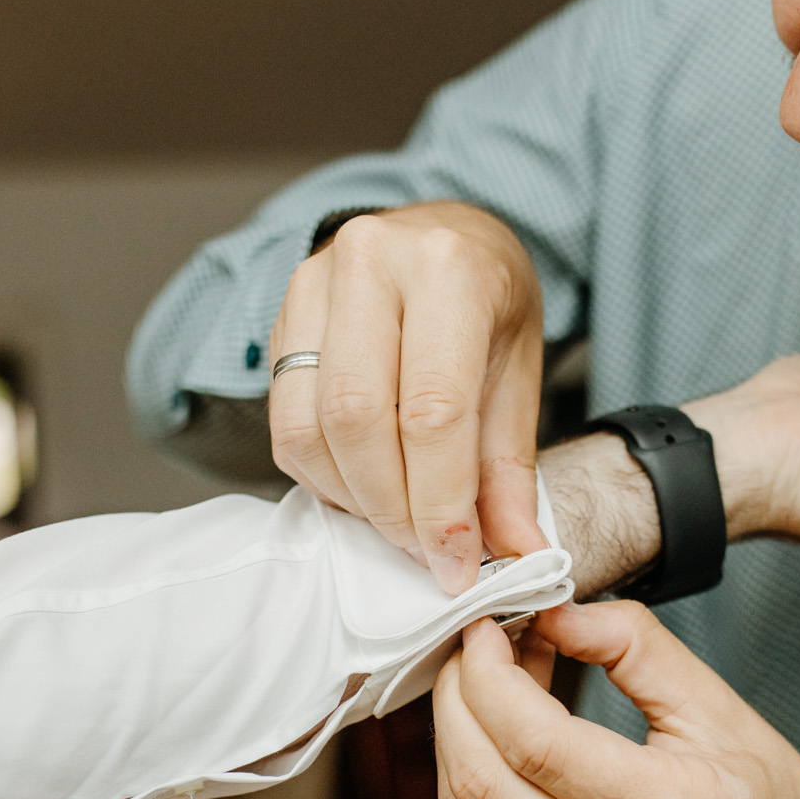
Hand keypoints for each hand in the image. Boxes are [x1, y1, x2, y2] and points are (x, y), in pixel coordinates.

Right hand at [266, 201, 546, 593]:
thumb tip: (518, 555)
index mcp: (448, 268)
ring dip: (352, 498)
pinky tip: (364, 487)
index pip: (432, 409)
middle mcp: (371, 263)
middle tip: (425, 550)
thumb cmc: (488, 303)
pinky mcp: (280, 319)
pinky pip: (285, 424)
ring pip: (308, 427)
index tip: (456, 561)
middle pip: (357, 420)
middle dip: (392, 508)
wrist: (443, 236)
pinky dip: (322, 477)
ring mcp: (313, 285)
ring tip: (398, 521)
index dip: (441, 502)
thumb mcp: (520, 371)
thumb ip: (509, 468)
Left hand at [433, 602, 799, 798]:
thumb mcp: (727, 713)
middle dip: (457, 698)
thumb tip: (556, 610)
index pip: (535, 744)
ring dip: (458, 734)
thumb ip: (638, 650)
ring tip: (489, 677)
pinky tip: (507, 727)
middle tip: (474, 642)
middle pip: (481, 782)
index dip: (490, 676)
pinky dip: (481, 769)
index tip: (491, 624)